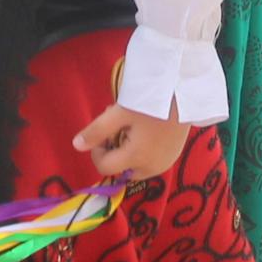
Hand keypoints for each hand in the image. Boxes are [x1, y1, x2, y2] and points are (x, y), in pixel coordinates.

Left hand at [74, 102, 190, 181]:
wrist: (186, 93)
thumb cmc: (151, 101)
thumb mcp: (119, 113)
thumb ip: (97, 130)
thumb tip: (76, 146)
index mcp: (136, 159)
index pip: (105, 167)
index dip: (97, 151)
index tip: (102, 131)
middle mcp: (151, 168)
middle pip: (121, 168)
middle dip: (114, 149)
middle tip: (119, 124)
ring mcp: (164, 163)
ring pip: (135, 165)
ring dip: (128, 149)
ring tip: (132, 124)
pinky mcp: (174, 156)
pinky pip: (151, 160)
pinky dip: (143, 149)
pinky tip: (146, 128)